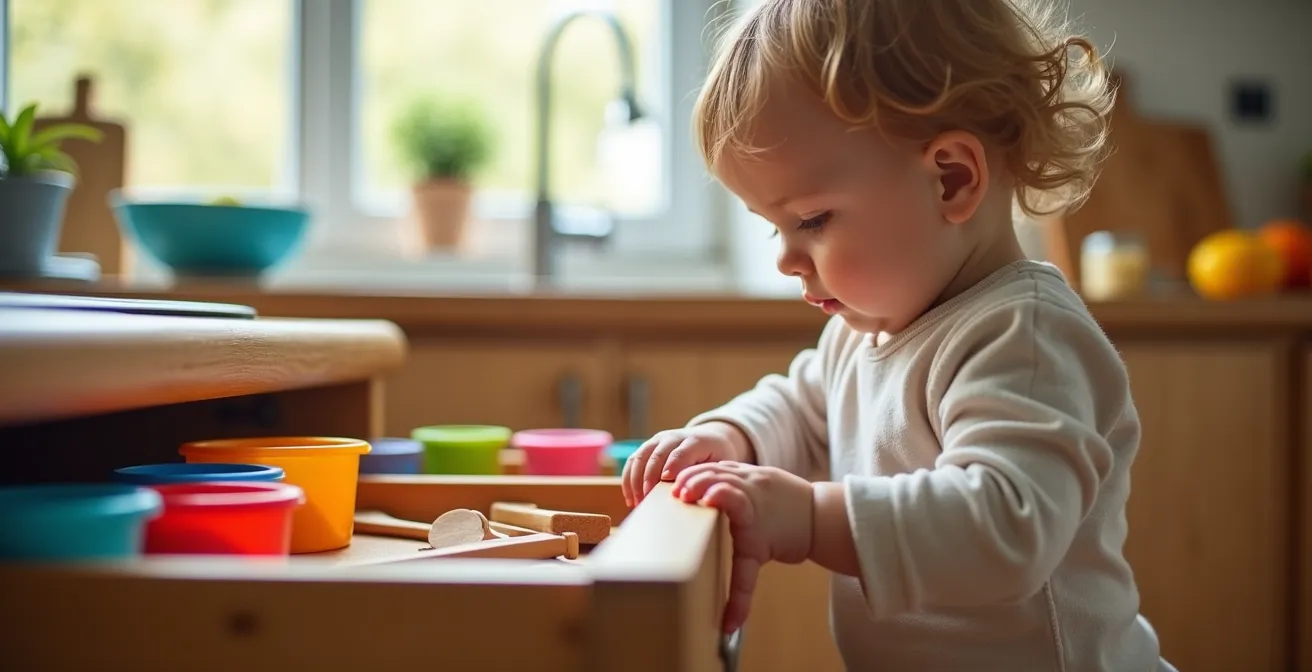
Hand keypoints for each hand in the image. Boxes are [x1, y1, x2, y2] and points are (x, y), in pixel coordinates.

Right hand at [621, 422, 752, 506]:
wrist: (710, 438)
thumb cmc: (716, 457)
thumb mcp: (721, 465)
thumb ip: (710, 477)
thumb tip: (699, 496)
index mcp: (696, 441)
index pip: (682, 452)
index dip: (673, 465)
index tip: (666, 481)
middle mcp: (674, 437)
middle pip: (657, 455)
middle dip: (650, 478)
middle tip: (648, 501)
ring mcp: (658, 440)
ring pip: (641, 456)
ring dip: (636, 481)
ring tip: (638, 503)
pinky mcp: (648, 446)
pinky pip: (633, 460)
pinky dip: (628, 479)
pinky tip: (631, 499)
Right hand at [672, 461, 813, 633]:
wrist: (815, 515)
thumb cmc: (786, 540)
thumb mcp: (756, 564)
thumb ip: (741, 593)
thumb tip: (728, 628)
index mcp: (752, 511)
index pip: (733, 496)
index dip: (717, 494)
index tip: (699, 499)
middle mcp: (751, 489)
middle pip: (719, 477)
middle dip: (696, 482)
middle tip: (676, 494)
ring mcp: (750, 474)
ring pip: (717, 467)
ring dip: (694, 474)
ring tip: (674, 485)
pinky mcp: (748, 468)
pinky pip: (722, 463)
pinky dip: (703, 469)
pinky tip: (687, 475)